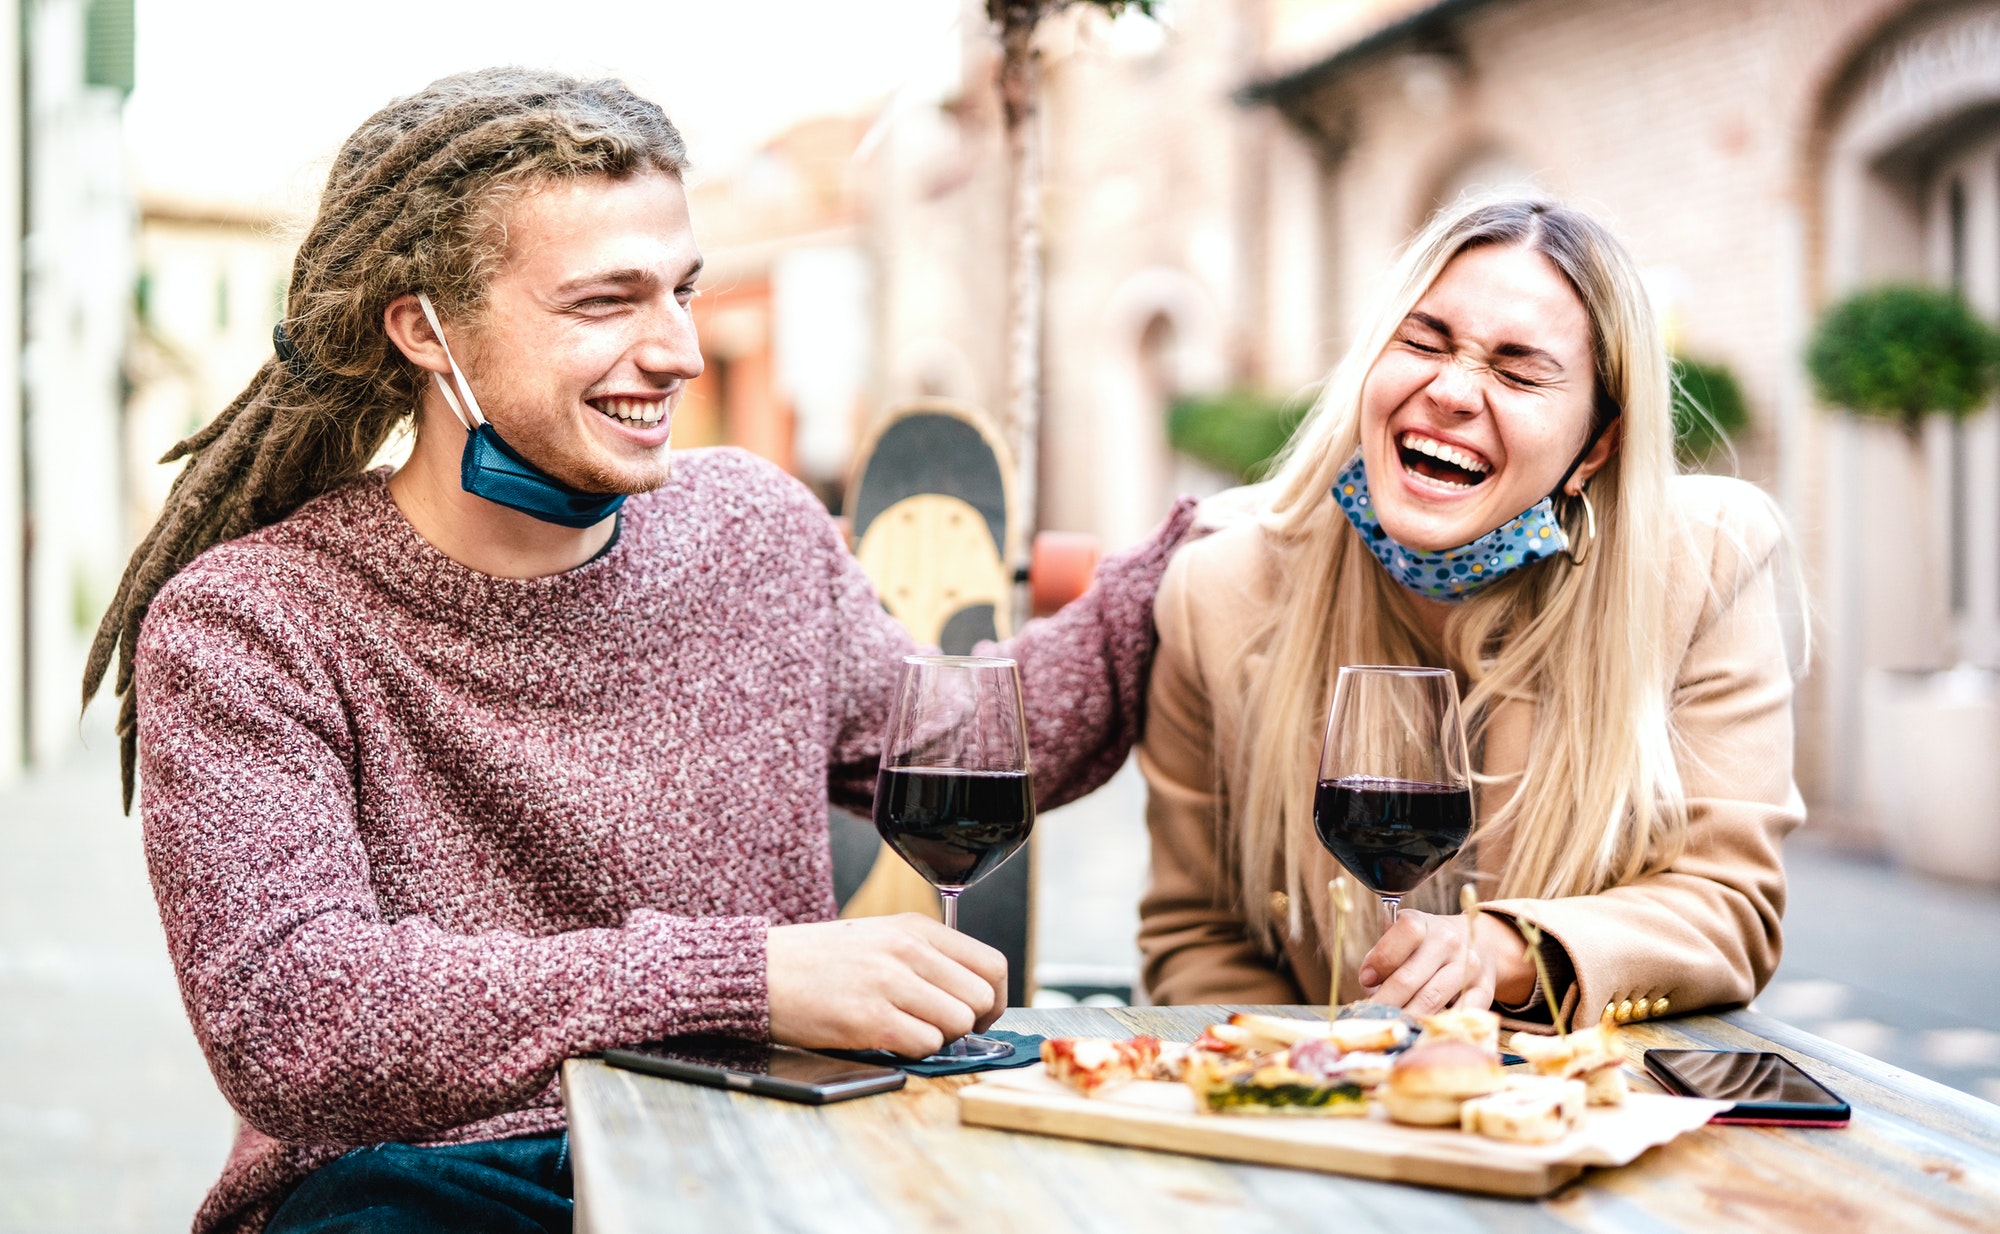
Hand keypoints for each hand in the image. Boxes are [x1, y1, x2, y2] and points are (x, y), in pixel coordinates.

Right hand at [766, 914, 1007, 1057]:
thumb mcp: (879, 938)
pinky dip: (915, 1051)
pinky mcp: (869, 1018)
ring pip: (958, 1024)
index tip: (978, 1014)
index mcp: (914, 927)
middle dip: (969, 1023)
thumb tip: (971, 994)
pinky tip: (888, 1039)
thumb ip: (925, 957)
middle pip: (981, 997)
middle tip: (941, 1029)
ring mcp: (889, 982)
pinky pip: (926, 1044)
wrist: (760, 973)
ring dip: (939, 1038)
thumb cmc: (818, 961)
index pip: (991, 964)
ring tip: (907, 1031)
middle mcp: (907, 949)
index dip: (993, 998)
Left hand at [1358, 911, 1531, 1013]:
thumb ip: (1383, 956)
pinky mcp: (1484, 990)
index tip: (1366, 980)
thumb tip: (1370, 985)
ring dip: (1406, 1017)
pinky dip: (1437, 1025)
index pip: (1404, 934)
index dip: (1381, 960)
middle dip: (1385, 1001)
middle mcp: (1448, 941)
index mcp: (1423, 923)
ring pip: (1430, 1000)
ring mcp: (1469, 966)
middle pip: (1409, 978)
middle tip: (1373, 1017)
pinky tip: (1421, 1030)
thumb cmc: (1426, 945)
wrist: (1479, 943)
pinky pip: (1457, 1014)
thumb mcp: (1402, 938)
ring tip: (1391, 1025)